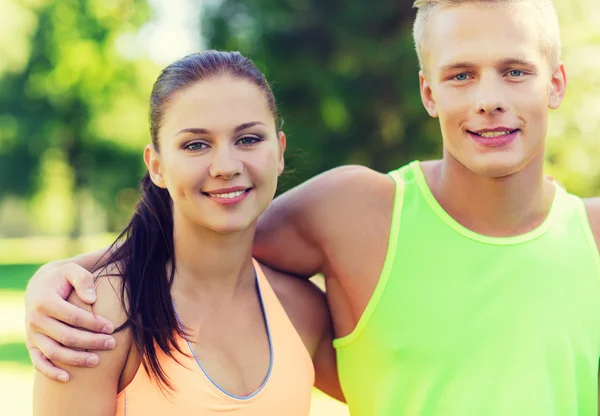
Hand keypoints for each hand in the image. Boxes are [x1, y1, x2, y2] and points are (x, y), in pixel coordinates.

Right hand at [24, 262, 115, 381]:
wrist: (40, 286)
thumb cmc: (63, 278)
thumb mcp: (72, 270)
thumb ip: (83, 280)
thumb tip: (92, 299)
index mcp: (45, 301)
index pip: (73, 317)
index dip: (94, 323)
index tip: (112, 327)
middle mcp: (35, 319)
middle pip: (66, 336)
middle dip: (91, 342)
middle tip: (112, 343)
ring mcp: (32, 334)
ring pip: (54, 352)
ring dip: (75, 359)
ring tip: (97, 361)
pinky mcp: (32, 344)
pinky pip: (38, 362)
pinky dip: (50, 372)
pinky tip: (67, 378)